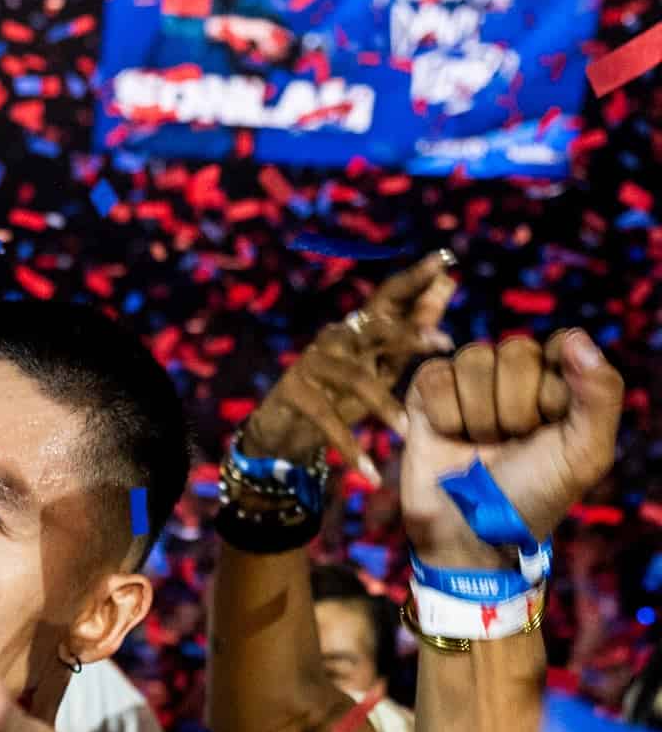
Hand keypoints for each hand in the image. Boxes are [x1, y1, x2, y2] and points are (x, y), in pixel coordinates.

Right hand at [242, 249, 457, 466]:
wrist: (284, 434)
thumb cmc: (339, 399)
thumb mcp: (381, 369)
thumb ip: (412, 333)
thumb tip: (446, 286)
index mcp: (359, 328)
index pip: (389, 296)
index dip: (416, 277)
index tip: (446, 258)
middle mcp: (336, 336)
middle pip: (373, 326)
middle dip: (408, 331)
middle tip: (443, 342)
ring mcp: (312, 362)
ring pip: (354, 378)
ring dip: (383, 405)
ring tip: (406, 429)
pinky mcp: (294, 392)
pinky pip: (328, 421)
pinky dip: (350, 449)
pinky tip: (370, 473)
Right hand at [402, 330, 623, 567]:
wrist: (470, 536)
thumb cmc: (532, 498)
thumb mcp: (585, 454)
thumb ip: (601, 394)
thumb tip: (577, 339)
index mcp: (559, 383)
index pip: (561, 344)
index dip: (554, 388)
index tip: (550, 427)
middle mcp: (515, 377)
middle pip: (516, 351)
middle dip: (514, 408)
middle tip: (511, 444)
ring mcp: (470, 383)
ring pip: (473, 359)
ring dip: (478, 416)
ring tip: (480, 447)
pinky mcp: (427, 395)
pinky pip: (435, 376)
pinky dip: (444, 415)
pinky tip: (450, 439)